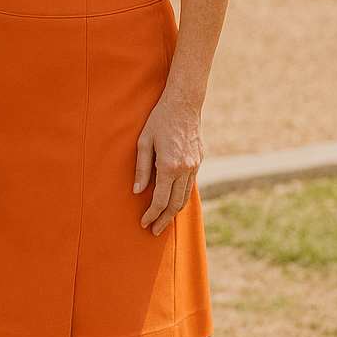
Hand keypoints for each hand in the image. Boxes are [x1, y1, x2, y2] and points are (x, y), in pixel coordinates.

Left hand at [133, 93, 203, 235]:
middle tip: (154, 231)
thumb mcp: (143, 142)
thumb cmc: (159, 120)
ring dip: (174, 212)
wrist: (184, 104)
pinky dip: (182, 198)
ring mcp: (194, 167)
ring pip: (185, 197)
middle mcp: (185, 170)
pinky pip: (190, 186)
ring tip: (164, 221)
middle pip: (175, 204)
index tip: (143, 223)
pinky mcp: (198, 162)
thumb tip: (137, 192)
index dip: (151, 214)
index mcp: (169, 166)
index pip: (160, 200)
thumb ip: (141, 168)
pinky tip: (174, 202)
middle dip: (164, 220)